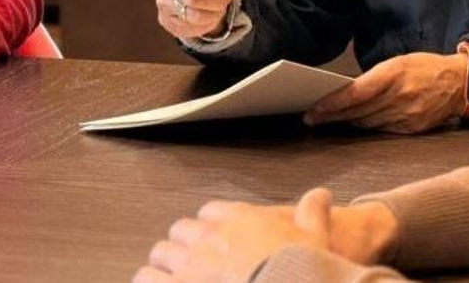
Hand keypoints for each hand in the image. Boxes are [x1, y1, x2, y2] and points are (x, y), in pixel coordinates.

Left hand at [136, 188, 348, 282]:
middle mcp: (207, 237)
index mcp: (236, 220)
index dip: (211, 227)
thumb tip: (321, 194)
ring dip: (163, 266)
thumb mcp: (315, 237)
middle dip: (184, 247)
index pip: (210, 214)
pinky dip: (149, 282)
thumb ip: (313, 213)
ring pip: (161, 254)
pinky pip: (147, 280)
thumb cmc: (298, 268)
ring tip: (167, 278)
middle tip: (190, 264)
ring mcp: (187, 265)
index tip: (215, 239)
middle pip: (180, 232)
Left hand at [304, 52, 468, 133]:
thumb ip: (375, 77)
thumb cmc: (426, 67)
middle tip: (311, 118)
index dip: (332, 103)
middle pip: (358, 111)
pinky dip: (365, 127)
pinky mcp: (412, 128)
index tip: (314, 109)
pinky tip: (353, 125)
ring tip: (326, 121)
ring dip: (345, 123)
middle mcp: (400, 96)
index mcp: (394, 74)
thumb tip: (348, 91)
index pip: (356, 93)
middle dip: (332, 116)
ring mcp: (407, 114)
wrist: (460, 83)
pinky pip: (382, 129)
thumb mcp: (399, 61)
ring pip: (367, 123)